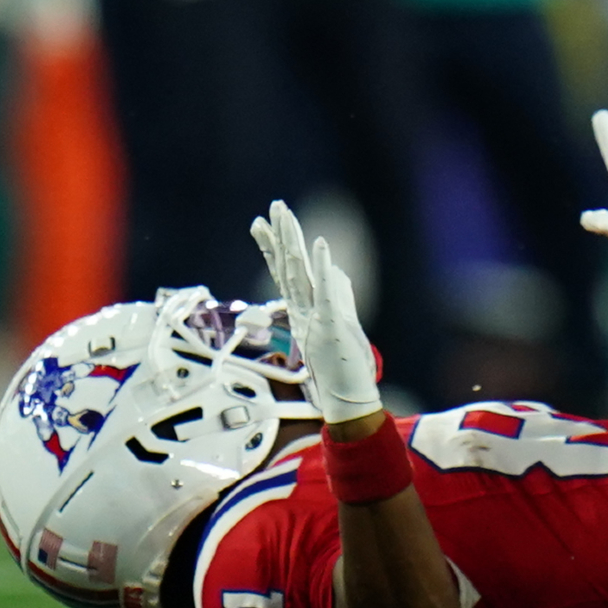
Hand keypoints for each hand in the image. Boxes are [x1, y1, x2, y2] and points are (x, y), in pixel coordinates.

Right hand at [250, 201, 380, 423]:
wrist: (347, 401)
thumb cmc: (345, 367)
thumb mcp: (343, 325)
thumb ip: (338, 296)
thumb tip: (335, 269)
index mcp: (304, 311)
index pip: (285, 273)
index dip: (273, 247)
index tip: (260, 222)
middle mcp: (303, 312)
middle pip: (287, 267)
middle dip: (281, 235)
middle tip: (274, 206)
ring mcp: (314, 318)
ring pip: (298, 274)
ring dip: (293, 243)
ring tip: (286, 215)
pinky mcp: (330, 327)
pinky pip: (324, 293)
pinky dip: (320, 268)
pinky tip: (318, 245)